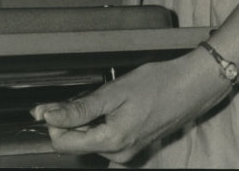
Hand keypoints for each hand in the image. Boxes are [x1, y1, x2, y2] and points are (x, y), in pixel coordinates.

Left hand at [30, 49, 230, 162]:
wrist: (191, 86)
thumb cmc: (158, 84)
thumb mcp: (115, 91)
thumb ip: (80, 107)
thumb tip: (48, 116)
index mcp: (111, 141)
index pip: (64, 144)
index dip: (52, 124)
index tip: (47, 106)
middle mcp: (118, 154)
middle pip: (77, 142)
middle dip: (73, 119)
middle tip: (87, 94)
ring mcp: (128, 153)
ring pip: (92, 140)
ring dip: (88, 120)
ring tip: (105, 97)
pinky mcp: (135, 146)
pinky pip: (107, 138)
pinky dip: (103, 123)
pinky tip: (114, 106)